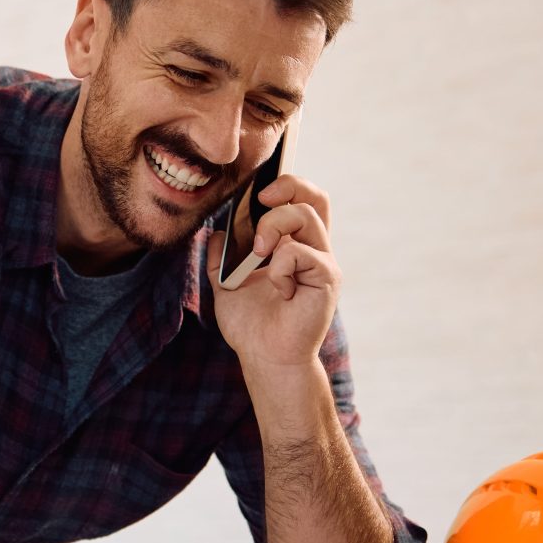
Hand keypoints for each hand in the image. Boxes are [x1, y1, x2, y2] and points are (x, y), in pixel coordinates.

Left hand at [210, 173, 341, 369]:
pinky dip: (279, 266)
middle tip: (261, 200)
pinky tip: (279, 289)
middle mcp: (314, 249)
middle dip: (289, 186)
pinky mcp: (327, 278)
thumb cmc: (251, 325)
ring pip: (307, 215)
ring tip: (258, 253)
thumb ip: (220, 258)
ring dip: (273, 226)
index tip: (257, 193)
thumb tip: (215, 233)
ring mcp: (323, 262)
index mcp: (294, 246)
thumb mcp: (225, 284)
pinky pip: (301, 252)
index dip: (286, 185)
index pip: (302, 200)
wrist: (264, 357)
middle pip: (316, 197)